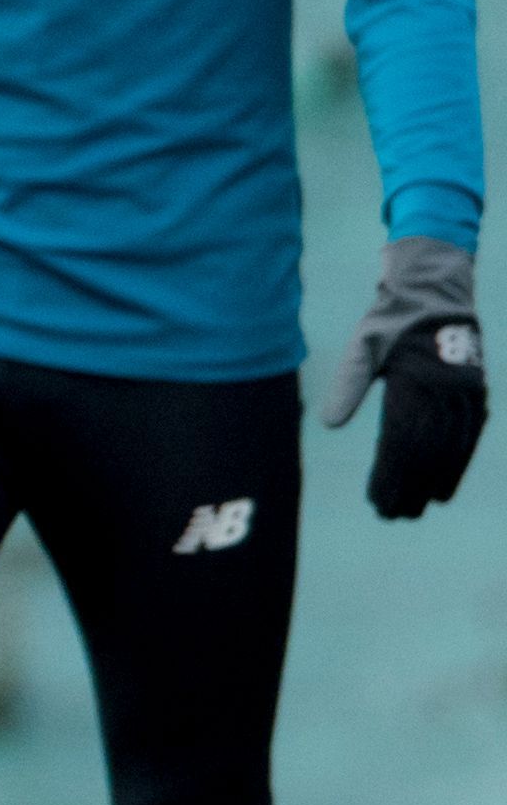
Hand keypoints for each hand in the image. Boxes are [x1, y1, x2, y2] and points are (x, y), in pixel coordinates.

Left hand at [321, 234, 483, 519]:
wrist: (434, 288)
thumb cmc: (390, 319)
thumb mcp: (363, 347)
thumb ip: (348, 384)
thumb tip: (330, 424)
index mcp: (414, 382)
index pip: (400, 443)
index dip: (389, 476)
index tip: (376, 501)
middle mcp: (444, 391)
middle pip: (427, 452)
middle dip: (409, 487)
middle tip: (391, 515)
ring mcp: (465, 391)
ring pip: (451, 448)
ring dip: (435, 482)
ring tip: (417, 508)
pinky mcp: (475, 390)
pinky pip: (469, 435)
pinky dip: (458, 462)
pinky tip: (445, 485)